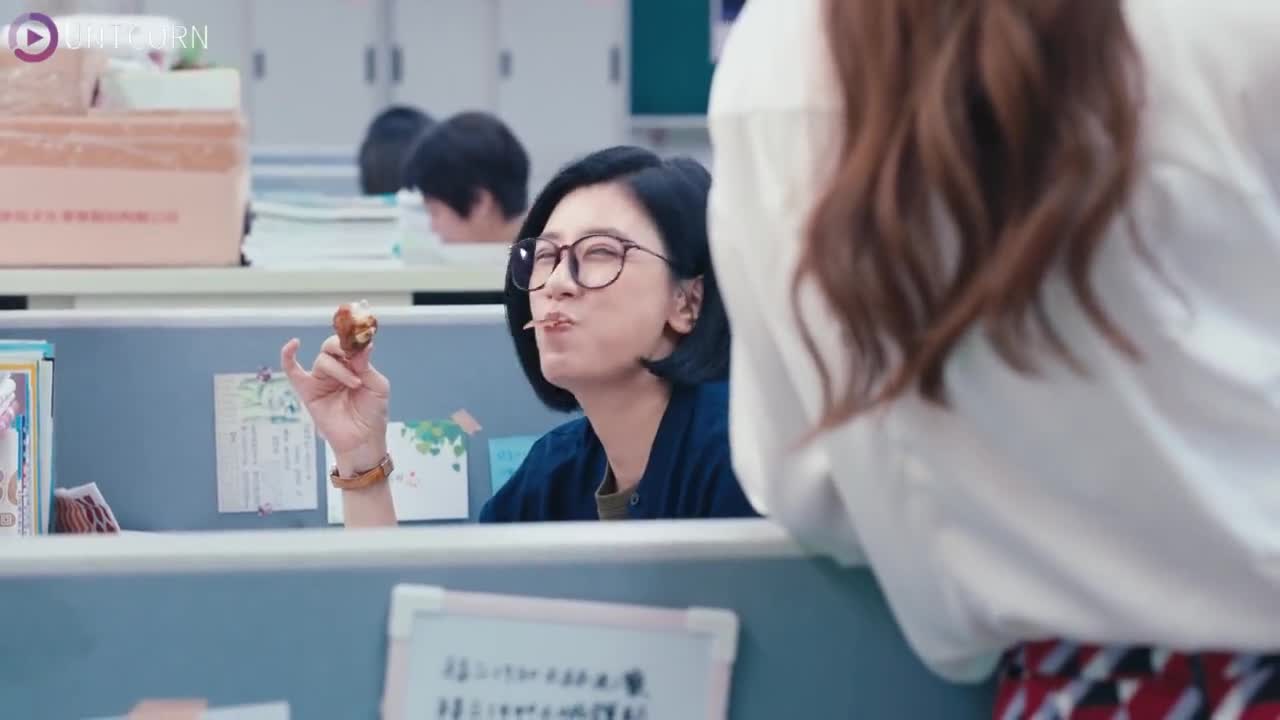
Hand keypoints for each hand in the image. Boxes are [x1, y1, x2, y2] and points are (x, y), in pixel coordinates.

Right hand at [281, 335, 389, 473]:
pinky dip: (288, 357)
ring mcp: (321, 380)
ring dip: (339, 369)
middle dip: (343, 349)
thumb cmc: (372, 413)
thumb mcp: (377, 386)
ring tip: (355, 384)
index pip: (348, 344)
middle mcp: (336, 369)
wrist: (363, 440)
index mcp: (354, 365)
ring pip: (322, 360)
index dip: (353, 340)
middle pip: (331, 347)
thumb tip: (361, 346)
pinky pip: (292, 371)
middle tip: (355, 360)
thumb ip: (367, 365)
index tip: (362, 342)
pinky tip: (293, 344)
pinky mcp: (308, 391)